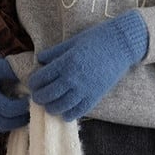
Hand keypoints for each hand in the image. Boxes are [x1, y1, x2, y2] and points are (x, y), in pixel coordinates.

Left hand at [27, 9, 148, 121]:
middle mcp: (72, 78)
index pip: (41, 78)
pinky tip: (65, 112)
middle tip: (38, 96)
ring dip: (51, 108)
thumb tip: (40, 60)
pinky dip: (69, 114)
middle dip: (39, 97)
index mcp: (65, 63)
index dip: (33, 82)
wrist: (121, 45)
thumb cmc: (96, 39)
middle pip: (48, 95)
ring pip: (60, 106)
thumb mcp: (72, 42)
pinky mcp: (95, 96)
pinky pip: (78, 111)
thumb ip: (55, 52)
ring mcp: (84, 89)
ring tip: (49, 105)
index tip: (33, 83)